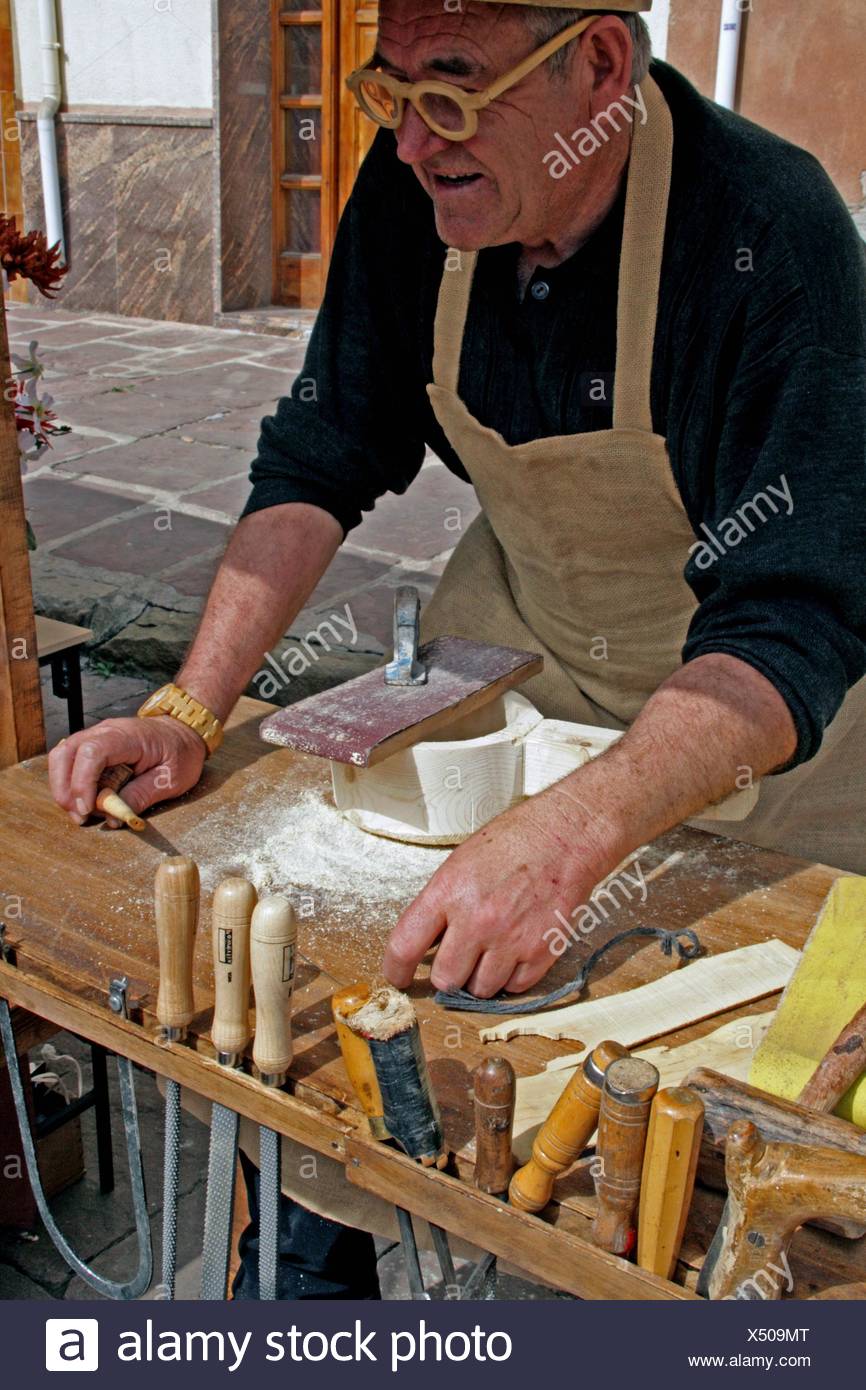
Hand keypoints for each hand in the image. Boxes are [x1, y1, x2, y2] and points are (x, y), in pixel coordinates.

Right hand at [48, 716, 206, 825]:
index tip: (87, 808)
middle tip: (79, 816)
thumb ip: (142, 795)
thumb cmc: (180, 752)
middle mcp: (106, 731)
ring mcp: (97, 736)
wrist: (184, 730)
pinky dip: (71, 783)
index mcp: (128, 736)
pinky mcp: (94, 745)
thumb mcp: (171, 779)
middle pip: (66, 752)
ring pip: (62, 757)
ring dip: (64, 787)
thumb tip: (114, 816)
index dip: (83, 782)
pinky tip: (84, 801)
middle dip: (65, 788)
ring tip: (81, 813)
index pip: (92, 752)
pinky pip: (71, 761)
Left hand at [382, 790, 609, 997]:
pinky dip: (511, 976)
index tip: (398, 976)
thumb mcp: (459, 864)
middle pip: (445, 978)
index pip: (405, 946)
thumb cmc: (513, 843)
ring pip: (480, 989)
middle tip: (457, 960)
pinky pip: (515, 986)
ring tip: (491, 949)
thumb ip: (440, 905)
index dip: (396, 970)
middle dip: (448, 973)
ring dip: (481, 977)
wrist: (564, 837)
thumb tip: (424, 944)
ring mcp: (510, 939)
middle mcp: (477, 920)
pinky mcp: (541, 951)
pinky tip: (514, 951)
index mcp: (448, 892)